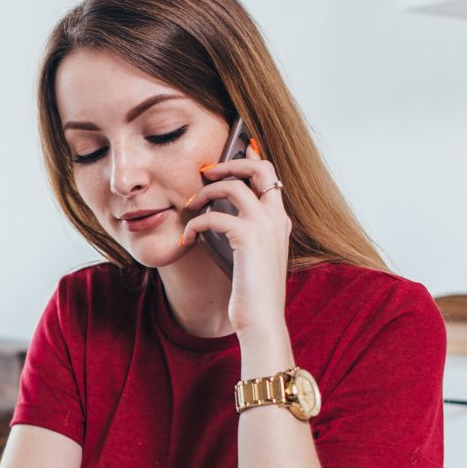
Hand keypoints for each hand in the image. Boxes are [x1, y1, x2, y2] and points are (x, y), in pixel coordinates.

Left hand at [180, 141, 291, 336]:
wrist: (262, 319)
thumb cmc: (252, 293)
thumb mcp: (252, 258)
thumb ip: (245, 233)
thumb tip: (219, 215)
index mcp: (280, 221)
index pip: (271, 177)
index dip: (254, 159)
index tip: (240, 148)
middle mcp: (277, 218)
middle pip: (260, 168)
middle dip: (231, 163)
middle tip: (207, 171)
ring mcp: (266, 225)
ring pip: (234, 185)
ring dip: (206, 192)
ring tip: (191, 205)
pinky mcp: (248, 237)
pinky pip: (214, 215)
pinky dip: (195, 224)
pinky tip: (186, 238)